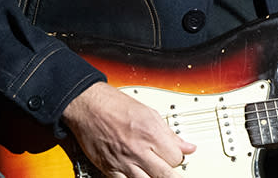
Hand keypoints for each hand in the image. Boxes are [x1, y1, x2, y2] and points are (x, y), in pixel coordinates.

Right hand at [61, 82, 196, 176]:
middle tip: (171, 173)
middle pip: (165, 175)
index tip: (173, 156)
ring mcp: (123, 162)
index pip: (175, 158)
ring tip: (155, 173)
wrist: (88, 106)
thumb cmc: (116, 106)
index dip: (177, 158)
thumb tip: (189, 147)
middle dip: (171, 175)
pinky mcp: (109, 169)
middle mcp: (138, 150)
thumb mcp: (149, 114)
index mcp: (151, 133)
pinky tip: (138, 177)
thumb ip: (170, 134)